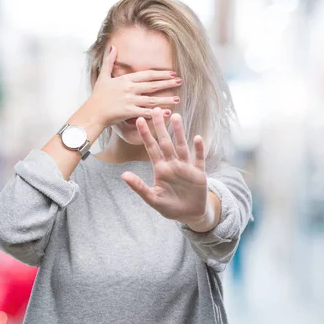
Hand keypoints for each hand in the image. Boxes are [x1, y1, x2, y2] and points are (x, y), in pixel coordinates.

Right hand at [72, 45, 181, 127]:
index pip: (147, 74)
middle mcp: (129, 88)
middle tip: (180, 82)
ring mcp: (130, 100)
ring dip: (166, 99)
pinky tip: (167, 113)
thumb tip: (113, 46)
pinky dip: (157, 113)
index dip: (161, 74)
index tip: (172, 73)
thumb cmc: (97, 96)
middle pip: (152, 85)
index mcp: (125, 79)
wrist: (92, 112)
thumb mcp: (103, 76)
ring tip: (178, 99)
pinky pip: (146, 112)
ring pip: (152, 99)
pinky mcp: (129, 112)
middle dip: (167, 83)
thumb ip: (109, 61)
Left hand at [121, 107, 208, 222]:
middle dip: (160, 127)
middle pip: (166, 142)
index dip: (145, 135)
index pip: (151, 148)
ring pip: (182, 146)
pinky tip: (197, 137)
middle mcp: (173, 164)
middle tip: (156, 109)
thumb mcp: (153, 199)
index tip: (138, 120)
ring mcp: (186, 167)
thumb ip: (139, 187)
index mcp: (160, 169)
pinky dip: (198, 149)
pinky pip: (198, 159)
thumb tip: (124, 175)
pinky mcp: (198, 173)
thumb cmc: (170, 206)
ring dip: (179, 132)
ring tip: (176, 117)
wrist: (190, 214)